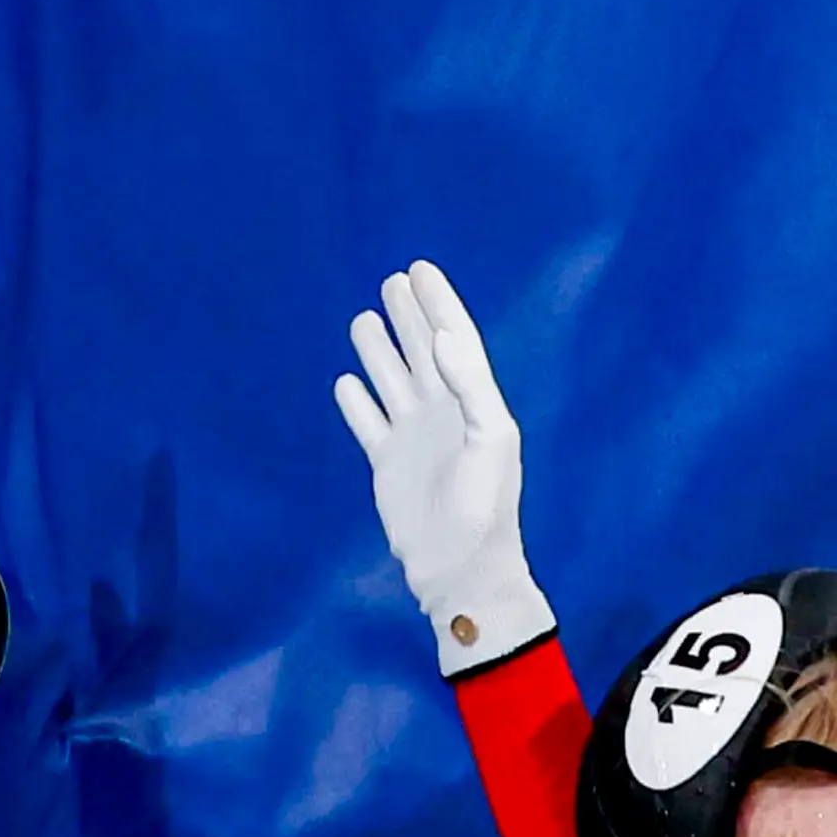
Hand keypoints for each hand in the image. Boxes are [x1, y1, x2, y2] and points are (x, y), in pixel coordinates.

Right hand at [333, 259, 555, 676]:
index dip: (439, 304)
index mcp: (474, 405)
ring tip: (367, 317)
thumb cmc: (485, 506)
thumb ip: (469, 385)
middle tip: (394, 280)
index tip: (420, 269)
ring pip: (392, 382)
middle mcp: (443, 416)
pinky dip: (357, 403)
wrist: (460, 566)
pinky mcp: (389, 466)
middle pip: (422, 353)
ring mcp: (415, 440)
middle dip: (410, 316)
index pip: (454, 342)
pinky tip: (347, 382)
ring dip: (380, 351)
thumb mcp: (489, 439)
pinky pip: (369, 424)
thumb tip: (442, 334)